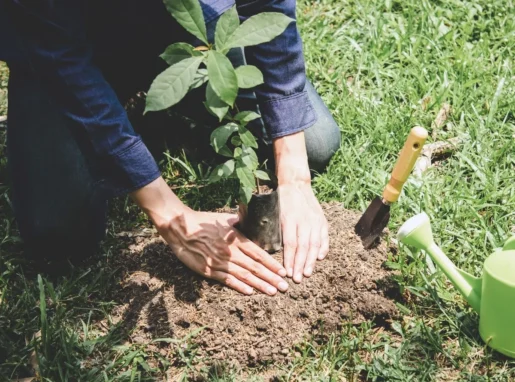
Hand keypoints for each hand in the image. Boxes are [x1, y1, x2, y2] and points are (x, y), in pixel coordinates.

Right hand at [130, 177, 287, 295]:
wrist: (180, 228)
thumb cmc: (202, 222)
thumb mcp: (223, 219)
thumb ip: (238, 222)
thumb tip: (249, 217)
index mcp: (236, 239)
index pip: (259, 253)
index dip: (272, 264)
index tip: (283, 272)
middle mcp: (230, 252)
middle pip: (254, 267)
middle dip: (271, 278)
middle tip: (284, 287)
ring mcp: (220, 262)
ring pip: (243, 275)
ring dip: (259, 285)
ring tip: (272, 291)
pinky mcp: (208, 270)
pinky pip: (226, 280)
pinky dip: (239, 286)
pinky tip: (250, 292)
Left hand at [278, 183, 328, 282]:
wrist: (296, 184)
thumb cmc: (281, 200)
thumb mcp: (274, 212)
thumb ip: (275, 230)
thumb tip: (269, 250)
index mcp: (290, 219)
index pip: (291, 244)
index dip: (290, 260)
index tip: (288, 272)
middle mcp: (305, 220)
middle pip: (304, 247)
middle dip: (301, 265)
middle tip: (298, 279)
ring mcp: (315, 220)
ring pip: (315, 244)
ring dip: (311, 260)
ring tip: (308, 273)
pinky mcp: (322, 220)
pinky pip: (324, 237)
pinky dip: (323, 248)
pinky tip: (319, 258)